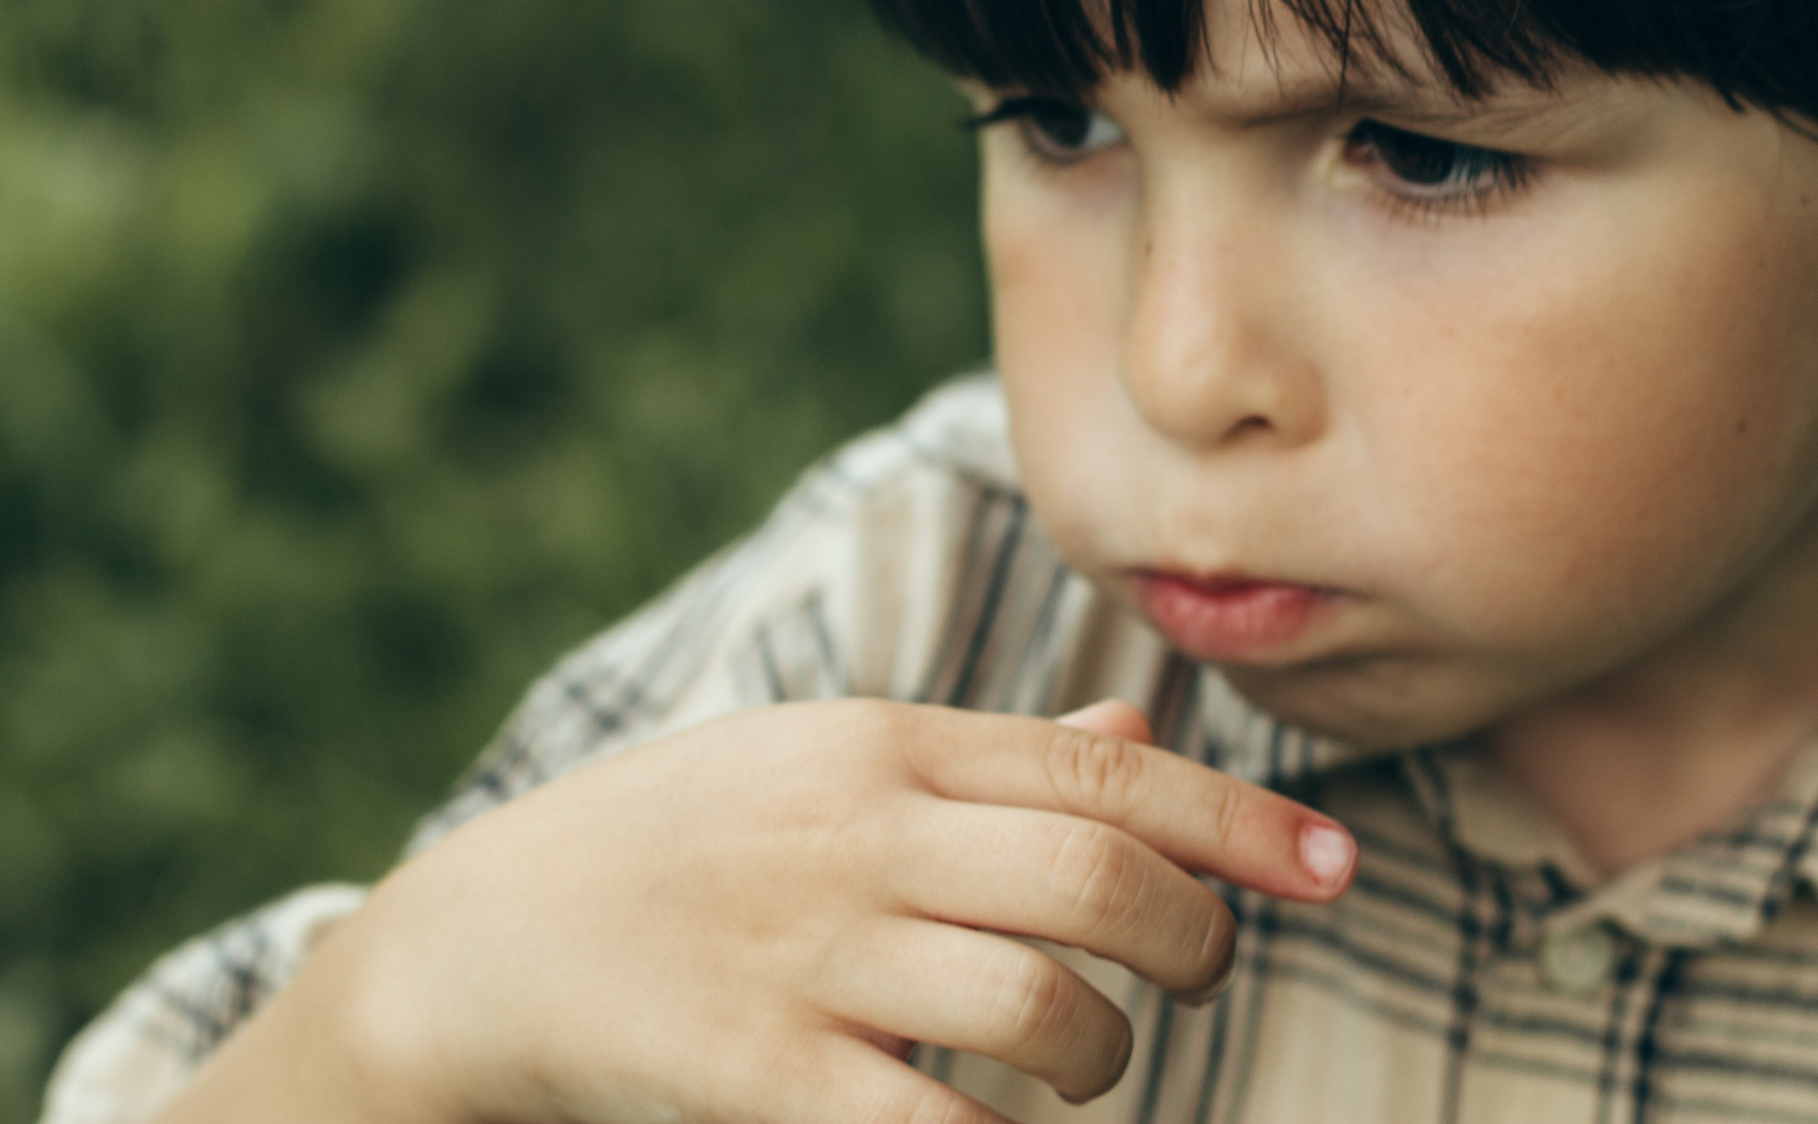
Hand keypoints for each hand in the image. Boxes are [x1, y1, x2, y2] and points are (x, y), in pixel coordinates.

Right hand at [159, 698, 1354, 1123]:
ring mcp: (806, 956)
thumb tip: (1139, 743)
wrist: (476, 942)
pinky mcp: (757, 1074)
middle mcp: (854, 833)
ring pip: (1046, 1011)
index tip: (1341, 869)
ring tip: (1083, 1062)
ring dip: (1106, 1058)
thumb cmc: (670, 846)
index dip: (1242, 824)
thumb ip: (978, 764)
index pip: (1101, 770)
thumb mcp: (811, 765)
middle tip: (1194, 975)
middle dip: (1194, 942)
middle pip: (1102, 882)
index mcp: (874, 742)